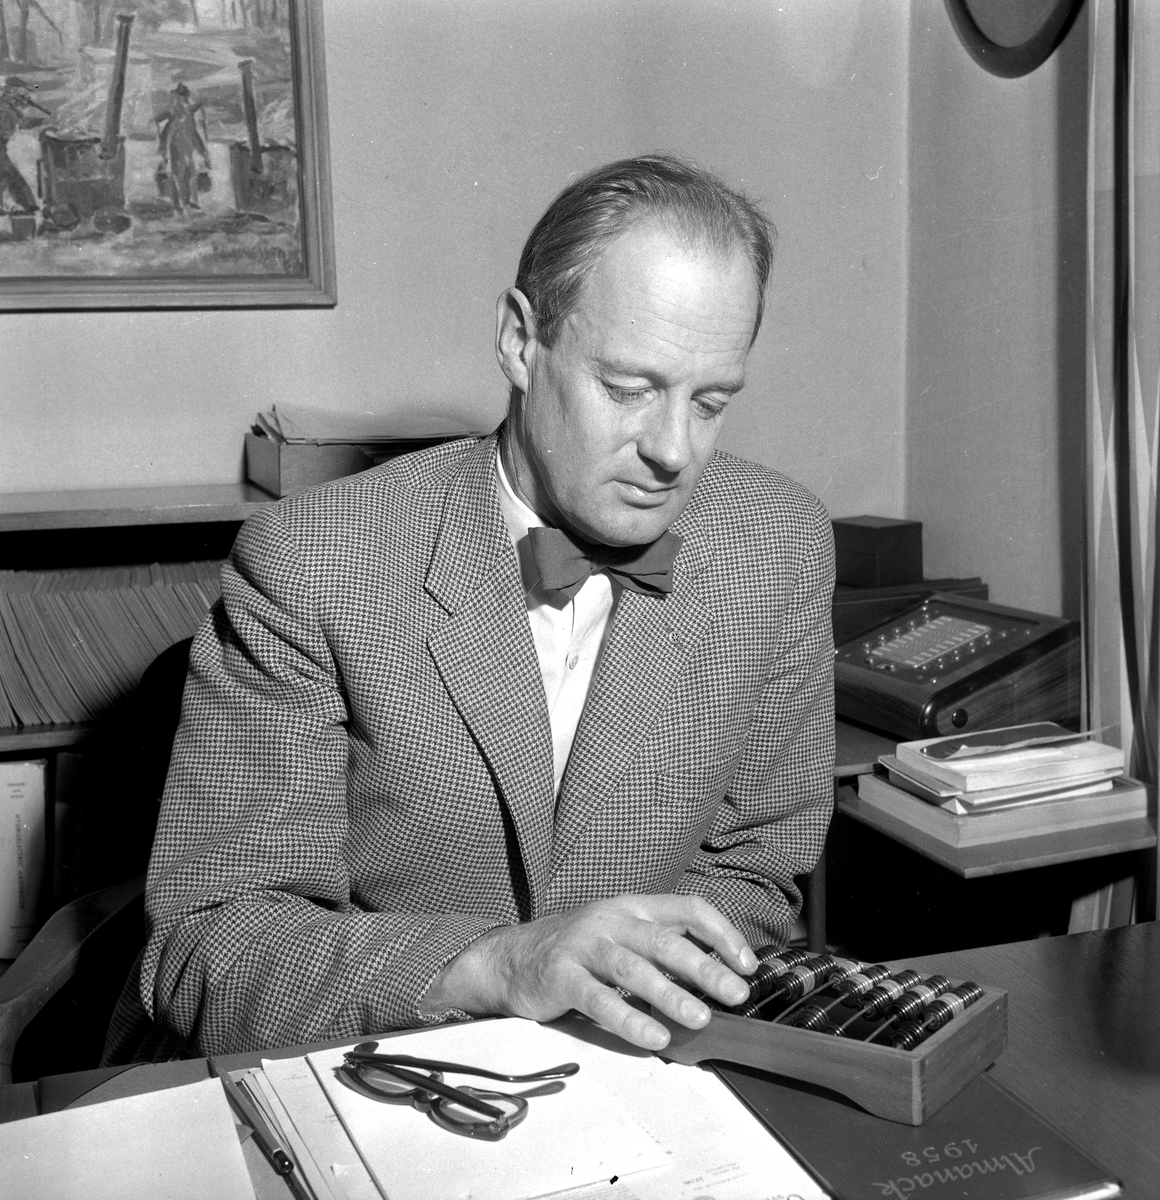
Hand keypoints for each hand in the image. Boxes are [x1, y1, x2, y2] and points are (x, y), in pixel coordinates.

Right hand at [420, 894, 757, 1050]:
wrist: (509, 958)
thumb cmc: (575, 951)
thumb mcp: (620, 936)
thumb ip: (659, 947)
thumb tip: (716, 972)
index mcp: (632, 908)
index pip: (687, 909)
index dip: (721, 933)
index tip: (746, 963)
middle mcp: (611, 920)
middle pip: (666, 940)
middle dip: (706, 968)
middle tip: (735, 993)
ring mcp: (584, 946)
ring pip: (635, 968)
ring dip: (672, 994)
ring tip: (700, 1017)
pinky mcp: (562, 976)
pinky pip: (600, 999)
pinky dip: (629, 1019)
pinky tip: (654, 1036)